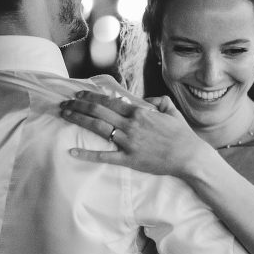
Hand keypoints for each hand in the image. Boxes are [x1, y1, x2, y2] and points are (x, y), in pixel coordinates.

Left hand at [60, 91, 208, 176]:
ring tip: (64, 115)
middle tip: (64, 103)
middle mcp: (130, 125)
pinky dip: (87, 154)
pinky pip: (104, 156)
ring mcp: (128, 142)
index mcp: (139, 112)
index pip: (109, 101)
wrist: (189, 156)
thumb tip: (148, 100)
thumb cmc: (182, 134)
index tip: (78, 94)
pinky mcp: (129, 159)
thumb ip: (158, 101)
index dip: (91, 96)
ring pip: (97, 127)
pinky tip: (72, 152)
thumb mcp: (171, 111)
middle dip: (78, 105)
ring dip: (78, 119)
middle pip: (98, 111)